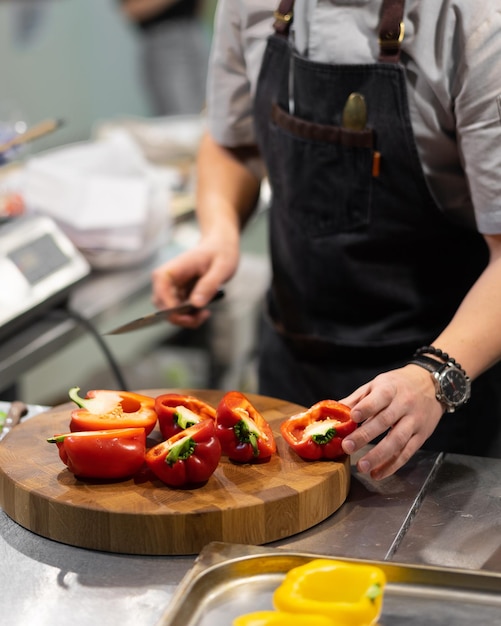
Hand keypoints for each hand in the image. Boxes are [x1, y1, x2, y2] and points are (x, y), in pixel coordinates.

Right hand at [151, 235, 238, 327]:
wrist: (220, 247)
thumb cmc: (220, 253)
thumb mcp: (222, 268)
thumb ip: (209, 285)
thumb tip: (196, 304)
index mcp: (173, 268)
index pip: (161, 289)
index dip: (170, 306)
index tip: (188, 315)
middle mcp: (167, 279)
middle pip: (162, 306)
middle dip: (180, 317)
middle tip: (202, 316)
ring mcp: (171, 288)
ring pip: (169, 312)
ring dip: (186, 319)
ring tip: (205, 314)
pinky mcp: (178, 295)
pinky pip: (178, 312)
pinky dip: (190, 316)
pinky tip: (203, 312)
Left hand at [340, 365, 443, 479]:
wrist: (432, 385)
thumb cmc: (398, 385)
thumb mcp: (377, 384)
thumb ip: (358, 399)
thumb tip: (336, 412)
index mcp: (391, 389)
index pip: (379, 398)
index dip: (366, 408)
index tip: (353, 417)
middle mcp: (404, 405)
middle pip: (385, 421)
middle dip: (365, 435)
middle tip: (347, 447)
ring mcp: (414, 421)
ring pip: (397, 440)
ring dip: (379, 456)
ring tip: (361, 466)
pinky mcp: (421, 436)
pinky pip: (407, 453)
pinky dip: (392, 465)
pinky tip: (377, 473)